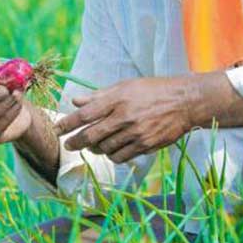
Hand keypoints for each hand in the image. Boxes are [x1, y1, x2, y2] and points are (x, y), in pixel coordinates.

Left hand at [53, 77, 195, 162]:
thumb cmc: (153, 90)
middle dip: (75, 142)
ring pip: (105, 148)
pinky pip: (121, 156)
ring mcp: (135, 133)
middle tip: (68, 145)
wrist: (184, 102)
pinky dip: (112, 155)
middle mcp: (125, 117)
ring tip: (92, 145)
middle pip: (91, 135)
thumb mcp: (125, 86)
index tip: (57, 129)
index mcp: (117, 99)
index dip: (68, 124)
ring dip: (95, 149)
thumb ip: (99, 96)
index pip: (85, 114)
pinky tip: (111, 150)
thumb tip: (76, 101)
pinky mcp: (146, 145)